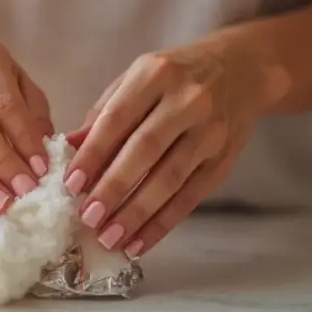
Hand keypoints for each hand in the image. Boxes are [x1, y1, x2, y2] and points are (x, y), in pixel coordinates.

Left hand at [64, 37, 289, 257]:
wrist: (243, 69)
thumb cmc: (178, 76)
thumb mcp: (138, 78)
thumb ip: (104, 113)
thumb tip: (68, 148)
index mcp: (156, 74)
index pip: (119, 117)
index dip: (94, 153)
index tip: (71, 184)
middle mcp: (187, 100)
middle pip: (146, 150)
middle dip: (113, 188)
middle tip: (88, 218)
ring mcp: (210, 131)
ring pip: (170, 179)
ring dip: (137, 213)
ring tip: (110, 238)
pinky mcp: (224, 159)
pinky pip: (190, 197)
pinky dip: (163, 223)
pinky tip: (140, 242)